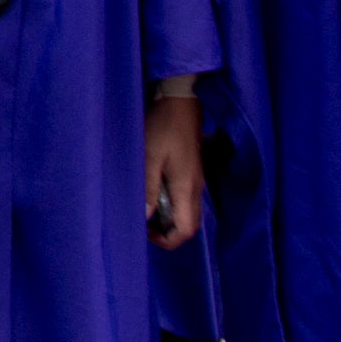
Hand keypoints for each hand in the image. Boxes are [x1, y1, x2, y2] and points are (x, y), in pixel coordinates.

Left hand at [148, 91, 205, 250]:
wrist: (181, 102)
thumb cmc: (163, 126)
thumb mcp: (149, 156)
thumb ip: (147, 189)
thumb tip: (144, 218)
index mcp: (186, 188)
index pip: (186, 230)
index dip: (167, 240)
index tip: (146, 232)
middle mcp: (196, 189)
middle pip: (189, 226)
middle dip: (168, 233)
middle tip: (144, 224)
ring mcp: (196, 181)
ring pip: (188, 213)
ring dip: (169, 219)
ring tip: (146, 209)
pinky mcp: (192, 172)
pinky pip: (186, 199)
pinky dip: (171, 205)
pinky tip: (153, 193)